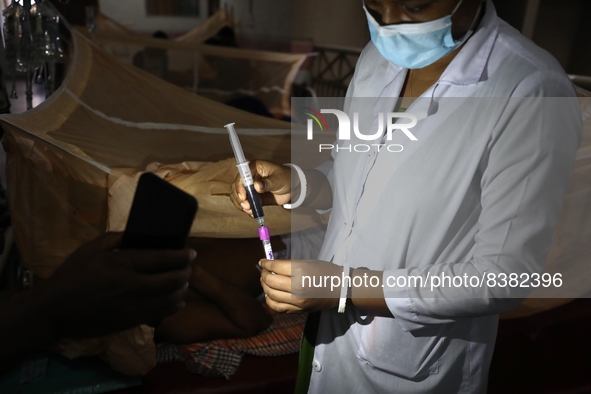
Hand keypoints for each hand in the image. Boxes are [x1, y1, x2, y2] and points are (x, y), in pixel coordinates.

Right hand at [30, 232, 194, 340]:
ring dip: (182, 289)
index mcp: (124, 264)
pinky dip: (173, 306)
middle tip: (189, 268)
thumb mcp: (91, 249)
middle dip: (186, 272)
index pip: (163, 258)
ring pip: (171, 298)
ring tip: (184, 283)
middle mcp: (134, 285)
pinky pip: (161, 314)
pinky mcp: (131, 321)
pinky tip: (176, 301)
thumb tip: (140, 234)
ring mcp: (134, 306)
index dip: (182, 256)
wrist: (55, 311)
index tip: (192, 253)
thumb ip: (117, 239)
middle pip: (173, 279)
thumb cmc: (71, 276)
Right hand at [230, 160, 292, 216]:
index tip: (243, 197)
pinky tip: (253, 213)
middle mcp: (248, 177)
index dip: (240, 186)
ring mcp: (249, 187)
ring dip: (242, 205)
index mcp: (254, 168)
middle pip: (236, 187)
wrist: (292, 187)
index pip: (241, 176)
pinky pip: (245, 203)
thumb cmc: (285, 178)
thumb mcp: (278, 179)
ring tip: (251, 211)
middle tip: (247, 207)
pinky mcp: (252, 197)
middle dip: (239, 198)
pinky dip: (247, 209)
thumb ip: (267, 183)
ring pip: (238, 196)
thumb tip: (256, 186)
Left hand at [259, 259, 340, 312]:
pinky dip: (270, 300)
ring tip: (266, 281)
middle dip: (264, 274)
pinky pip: (277, 307)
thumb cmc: (325, 271)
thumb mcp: (307, 263)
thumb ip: (288, 265)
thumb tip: (270, 266)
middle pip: (270, 281)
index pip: (275, 267)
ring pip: (271, 295)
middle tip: (264, 271)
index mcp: (300, 271)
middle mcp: (296, 287)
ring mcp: (297, 301)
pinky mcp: (298, 310)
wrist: (341, 289)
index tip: (262, 261)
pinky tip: (271, 294)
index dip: (266, 263)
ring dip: (265, 287)